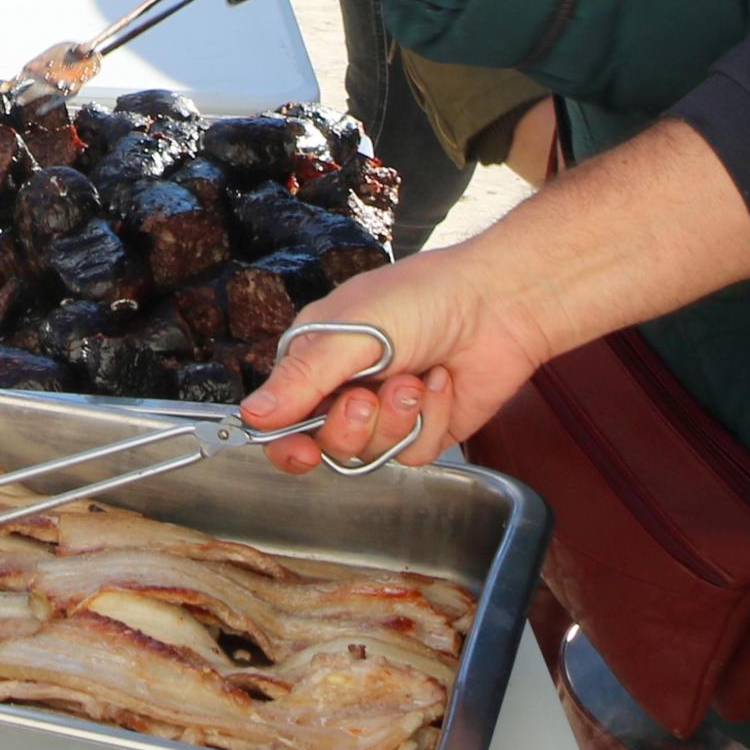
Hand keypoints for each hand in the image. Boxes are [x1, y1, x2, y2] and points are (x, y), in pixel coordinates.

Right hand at [233, 242, 547, 472]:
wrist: (497, 303)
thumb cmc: (420, 296)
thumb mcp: (351, 332)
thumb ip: (303, 378)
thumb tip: (252, 415)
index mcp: (315, 357)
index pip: (281, 416)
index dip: (285, 442)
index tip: (301, 453)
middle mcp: (345, 387)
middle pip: (325, 443)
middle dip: (349, 426)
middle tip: (368, 398)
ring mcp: (386, 412)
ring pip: (369, 453)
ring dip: (395, 419)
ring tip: (415, 379)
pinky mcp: (425, 429)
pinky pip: (412, 451)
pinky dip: (430, 419)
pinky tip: (440, 381)